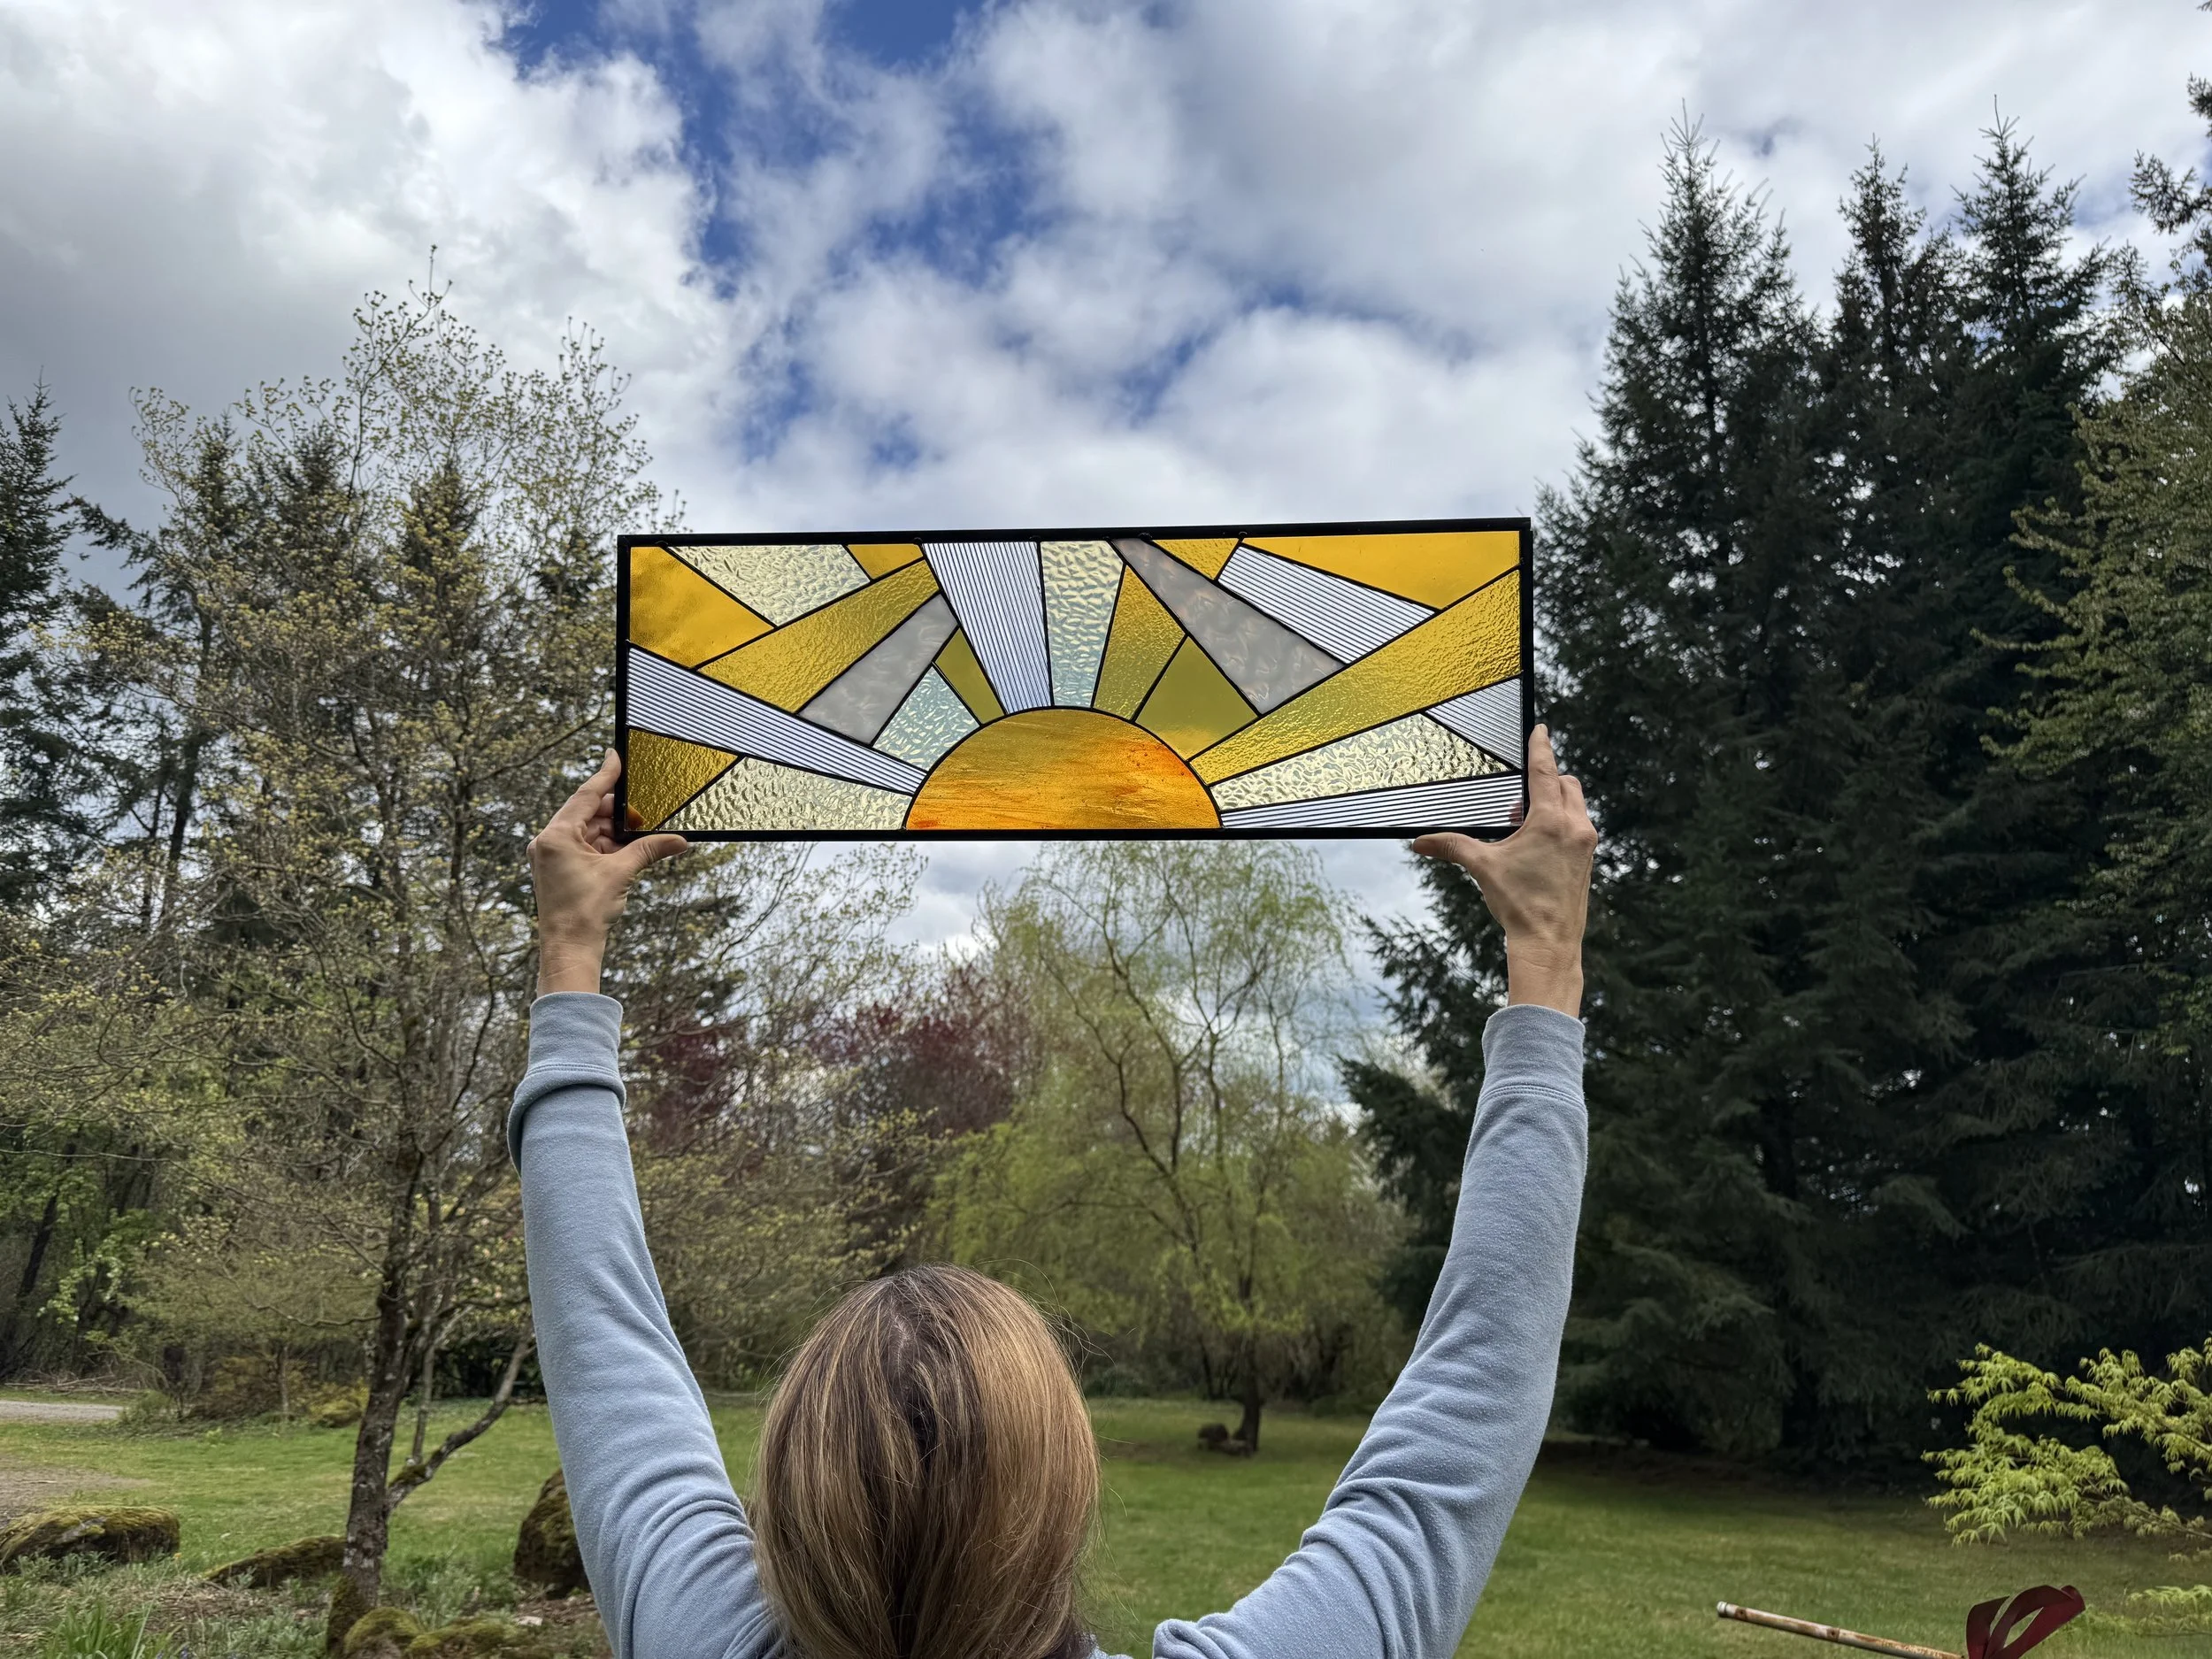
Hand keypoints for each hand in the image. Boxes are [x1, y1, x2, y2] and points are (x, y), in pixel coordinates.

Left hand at [527, 749, 688, 995]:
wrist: (569, 948)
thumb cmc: (584, 912)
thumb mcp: (620, 873)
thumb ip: (648, 849)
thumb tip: (679, 840)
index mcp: (556, 835)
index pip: (585, 795)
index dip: (605, 775)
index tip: (616, 756)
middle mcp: (549, 842)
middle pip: (588, 813)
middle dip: (618, 812)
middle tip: (645, 809)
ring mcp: (552, 856)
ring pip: (589, 831)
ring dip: (615, 831)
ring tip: (643, 832)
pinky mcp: (560, 869)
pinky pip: (586, 847)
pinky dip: (607, 846)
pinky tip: (629, 848)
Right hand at [1411, 725, 1596, 1015]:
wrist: (1549, 942)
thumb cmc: (1519, 904)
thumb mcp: (1483, 868)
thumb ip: (1451, 847)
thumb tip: (1418, 842)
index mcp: (1551, 822)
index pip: (1546, 771)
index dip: (1541, 747)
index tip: (1542, 729)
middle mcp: (1576, 827)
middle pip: (1566, 783)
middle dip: (1545, 780)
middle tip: (1517, 803)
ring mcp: (1586, 843)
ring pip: (1575, 804)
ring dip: (1552, 802)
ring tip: (1522, 826)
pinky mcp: (1588, 859)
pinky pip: (1578, 825)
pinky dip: (1560, 821)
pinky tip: (1536, 845)